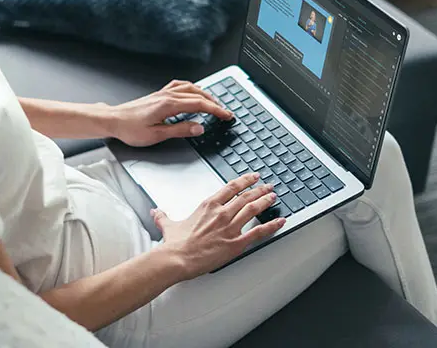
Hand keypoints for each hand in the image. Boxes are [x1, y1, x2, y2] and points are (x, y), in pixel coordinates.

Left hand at [109, 80, 232, 146]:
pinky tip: (193, 92)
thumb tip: (199, 128)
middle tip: (225, 112)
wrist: (113, 120)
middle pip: (198, 94)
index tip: (227, 115)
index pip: (200, 104)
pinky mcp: (158, 94)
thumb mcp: (157, 134)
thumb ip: (180, 130)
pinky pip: (179, 86)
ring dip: (205, 94)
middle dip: (215, 102)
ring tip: (214, 102)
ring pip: (190, 88)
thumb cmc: (130, 128)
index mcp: (169, 104)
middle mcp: (167, 95)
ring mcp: (162, 93)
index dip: (216, 110)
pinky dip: (191, 88)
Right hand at [152, 173, 285, 280]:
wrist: (177, 258)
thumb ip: (164, 216)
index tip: (253, 177)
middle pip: (245, 196)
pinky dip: (271, 226)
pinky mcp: (236, 243)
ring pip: (253, 209)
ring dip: (265, 202)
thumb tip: (156, 211)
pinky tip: (280, 221)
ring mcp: (230, 227)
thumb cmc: (175, 244)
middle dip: (259, 190)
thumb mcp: (168, 225)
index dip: (244, 181)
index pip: (231, 188)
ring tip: (274, 197)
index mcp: (208, 205)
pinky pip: (258, 232)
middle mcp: (221, 213)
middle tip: (269, 186)